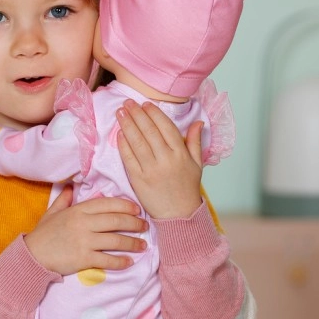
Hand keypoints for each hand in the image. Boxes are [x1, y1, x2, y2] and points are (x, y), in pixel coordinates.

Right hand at [24, 186, 148, 274]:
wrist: (32, 256)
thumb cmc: (43, 234)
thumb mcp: (52, 213)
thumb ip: (64, 200)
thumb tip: (71, 187)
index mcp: (78, 210)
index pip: (107, 204)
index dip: (125, 206)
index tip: (137, 209)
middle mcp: (83, 223)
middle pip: (116, 221)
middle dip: (134, 223)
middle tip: (145, 226)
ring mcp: (84, 241)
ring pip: (115, 240)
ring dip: (132, 243)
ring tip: (143, 245)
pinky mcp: (83, 258)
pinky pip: (107, 260)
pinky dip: (120, 261)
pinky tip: (129, 262)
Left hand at [117, 100, 203, 218]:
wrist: (179, 215)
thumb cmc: (187, 189)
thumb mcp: (197, 164)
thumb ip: (195, 141)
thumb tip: (198, 121)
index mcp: (181, 154)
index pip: (166, 127)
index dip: (154, 114)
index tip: (145, 104)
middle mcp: (166, 160)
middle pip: (149, 131)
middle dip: (137, 114)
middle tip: (128, 102)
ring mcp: (151, 170)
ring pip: (137, 142)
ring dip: (127, 125)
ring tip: (120, 112)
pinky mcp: (139, 180)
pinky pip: (129, 159)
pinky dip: (123, 145)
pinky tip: (119, 134)